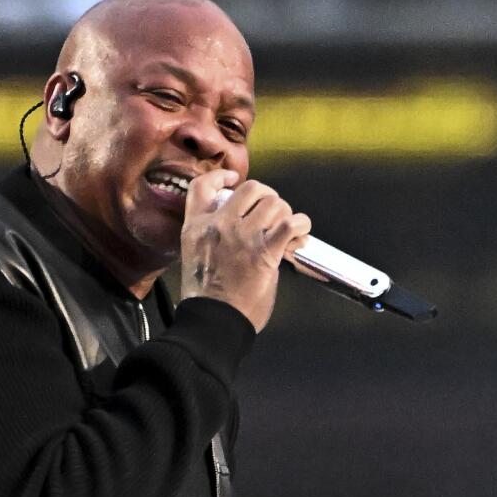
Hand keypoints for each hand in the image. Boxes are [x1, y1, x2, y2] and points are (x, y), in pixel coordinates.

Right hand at [179, 171, 312, 332]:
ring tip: (287, 228)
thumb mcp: (196, 256)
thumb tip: (240, 229)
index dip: (221, 177)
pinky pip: (290, 224)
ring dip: (286, 213)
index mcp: (197, 226)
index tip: (234, 178)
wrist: (214, 320)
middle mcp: (219, 225)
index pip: (202, 186)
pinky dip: (300, 225)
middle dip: (267, 196)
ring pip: (274, 203)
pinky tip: (300, 234)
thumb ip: (212, 237)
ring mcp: (242, 236)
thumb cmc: (207, 297)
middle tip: (273, 213)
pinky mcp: (264, 252)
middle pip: (250, 188)